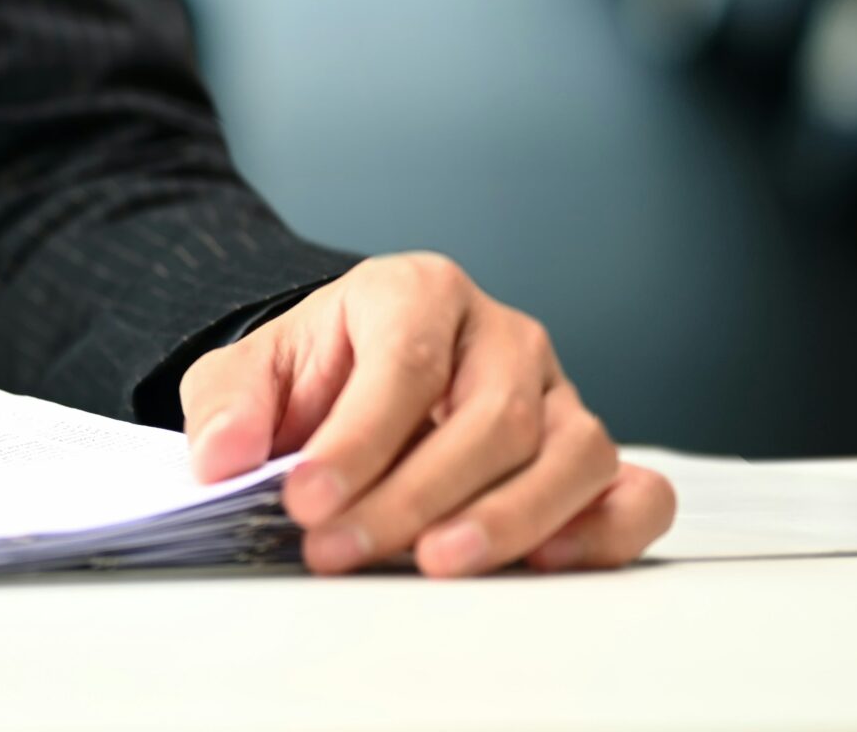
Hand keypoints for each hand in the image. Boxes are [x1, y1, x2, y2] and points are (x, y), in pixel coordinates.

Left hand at [179, 253, 673, 576]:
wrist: (353, 381)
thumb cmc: (315, 375)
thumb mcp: (249, 372)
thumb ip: (228, 404)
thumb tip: (222, 455)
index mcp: (418, 291)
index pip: (406, 362)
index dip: (358, 439)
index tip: (304, 499)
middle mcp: (502, 335)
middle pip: (491, 415)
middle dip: (413, 495)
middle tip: (343, 550)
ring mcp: (557, 392)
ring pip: (572, 451)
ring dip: (509, 518)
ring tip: (437, 565)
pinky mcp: (587, 451)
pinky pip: (633, 489)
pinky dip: (606, 529)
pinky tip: (546, 562)